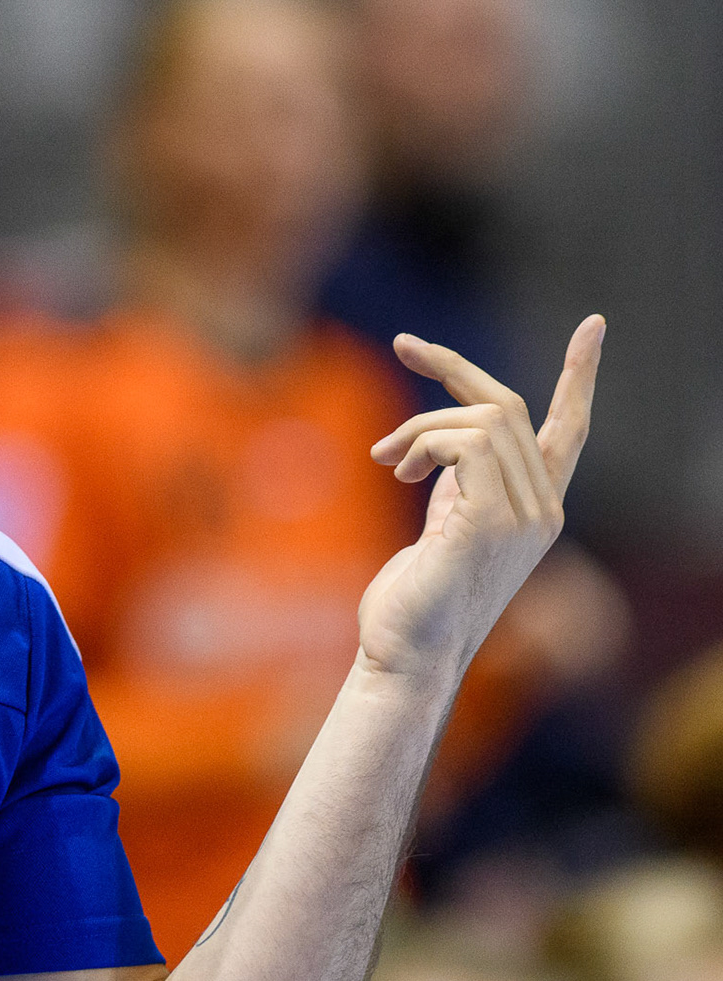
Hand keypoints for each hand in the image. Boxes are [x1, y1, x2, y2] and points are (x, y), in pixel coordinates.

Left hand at [357, 316, 605, 683]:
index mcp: (537, 510)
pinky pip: (464, 442)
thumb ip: (460, 485)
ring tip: (386, 459)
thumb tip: (440, 446)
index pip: (570, 431)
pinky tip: (398, 472)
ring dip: (420, 424)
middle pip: (509, 407)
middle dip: (454, 368)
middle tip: (404, 343)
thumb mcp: (445, 527)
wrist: (406, 654)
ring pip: (482, 419)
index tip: (594, 326)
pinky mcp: (490, 520)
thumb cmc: (414, 599)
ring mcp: (524, 516)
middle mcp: (544, 510)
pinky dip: (422, 441)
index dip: (579, 377)